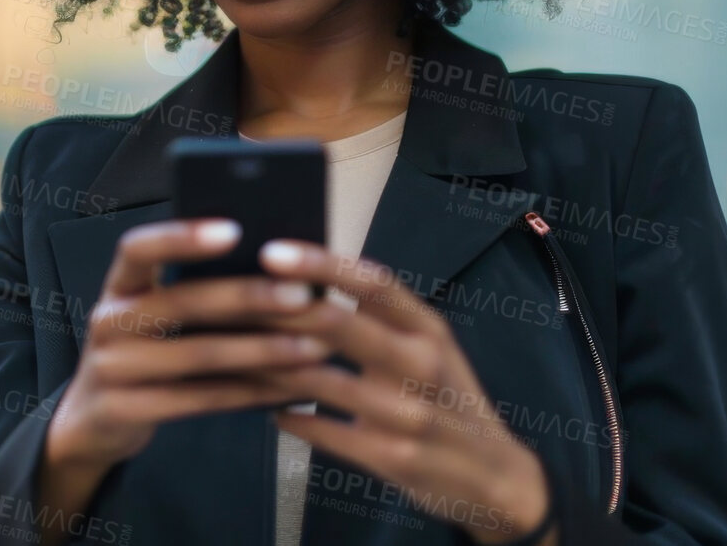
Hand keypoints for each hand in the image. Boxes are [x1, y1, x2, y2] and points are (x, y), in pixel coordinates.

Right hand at [43, 219, 333, 474]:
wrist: (96, 418)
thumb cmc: (145, 351)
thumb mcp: (153, 314)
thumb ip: (195, 290)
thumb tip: (277, 267)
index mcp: (119, 285)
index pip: (139, 248)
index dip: (183, 237)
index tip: (235, 230)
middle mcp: (109, 320)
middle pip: (180, 302)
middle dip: (247, 296)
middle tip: (302, 294)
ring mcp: (111, 367)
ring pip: (197, 355)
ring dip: (262, 350)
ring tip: (313, 347)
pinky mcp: (123, 410)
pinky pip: (198, 399)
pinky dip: (249, 392)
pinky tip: (287, 388)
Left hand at [247, 239, 556, 545]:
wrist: (494, 474)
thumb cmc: (446, 396)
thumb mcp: (429, 344)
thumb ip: (379, 315)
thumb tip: (306, 278)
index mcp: (429, 328)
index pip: (374, 282)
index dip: (321, 264)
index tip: (271, 250)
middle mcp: (422, 365)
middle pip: (340, 325)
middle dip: (280, 310)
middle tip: (233, 300)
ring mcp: (407, 414)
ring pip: (321, 380)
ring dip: (270, 366)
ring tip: (234, 352)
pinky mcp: (391, 456)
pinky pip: (323, 430)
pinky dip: (289, 416)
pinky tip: (268, 408)